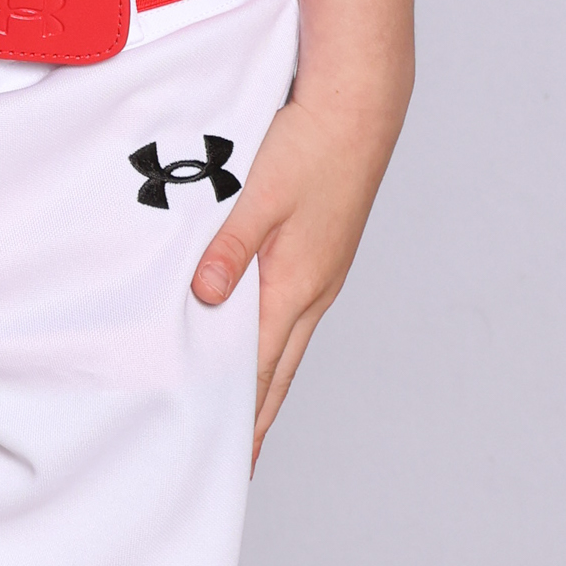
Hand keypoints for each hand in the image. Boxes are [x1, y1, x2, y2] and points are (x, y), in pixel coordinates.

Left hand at [190, 93, 401, 468]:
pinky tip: (263, 335)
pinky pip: (295, 310)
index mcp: (298, 285)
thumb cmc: (312, 146)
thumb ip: (230, 247)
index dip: (244, 417)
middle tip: (238, 459)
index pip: (263, 369)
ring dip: (267, 378)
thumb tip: (205, 300)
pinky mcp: (323, 250)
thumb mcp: (261, 195)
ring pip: (289, 339)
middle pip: (281, 367)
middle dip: (257, 414)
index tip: (230, 459)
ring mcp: (323, 270)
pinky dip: (276, 338)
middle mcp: (315, 288)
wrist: (360, 107)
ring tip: (247, 411)